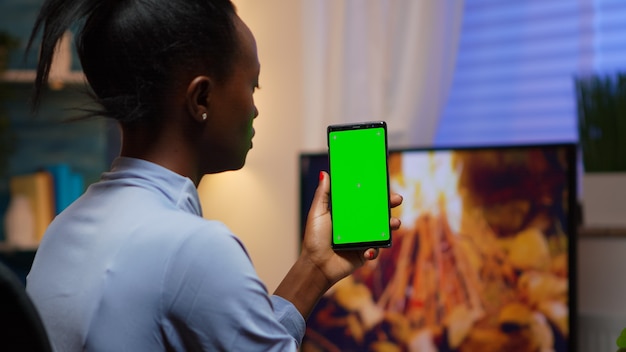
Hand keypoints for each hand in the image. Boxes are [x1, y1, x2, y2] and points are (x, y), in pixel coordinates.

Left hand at [300, 171, 402, 287]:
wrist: (317, 265)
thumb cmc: (314, 239)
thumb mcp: (317, 213)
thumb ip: (323, 194)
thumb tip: (325, 173)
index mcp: (347, 212)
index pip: (364, 198)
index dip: (375, 191)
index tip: (384, 183)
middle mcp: (357, 223)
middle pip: (377, 211)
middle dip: (390, 204)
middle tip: (396, 199)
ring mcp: (363, 238)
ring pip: (383, 229)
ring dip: (391, 224)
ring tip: (394, 223)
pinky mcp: (365, 252)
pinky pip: (377, 248)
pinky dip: (375, 249)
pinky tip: (368, 250)